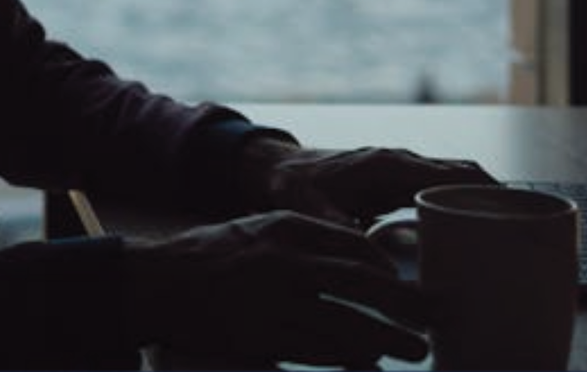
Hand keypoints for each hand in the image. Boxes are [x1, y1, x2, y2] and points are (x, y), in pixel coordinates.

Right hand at [122, 210, 428, 368]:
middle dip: (404, 303)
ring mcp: (273, 300)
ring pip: (345, 323)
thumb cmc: (206, 258)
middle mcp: (283, 261)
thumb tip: (359, 263)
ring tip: (415, 349)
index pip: (352, 245)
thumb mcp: (256, 231)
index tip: (404, 284)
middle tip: (433, 317)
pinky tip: (366, 364)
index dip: (387, 268)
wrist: (153, 283)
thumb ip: (302, 242)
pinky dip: (347, 358)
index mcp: (284, 228)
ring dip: (386, 339)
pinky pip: (317, 350)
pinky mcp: (261, 336)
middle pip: (361, 283)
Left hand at [249, 141, 498, 223]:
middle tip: (527, 225)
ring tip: (512, 230)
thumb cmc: (293, 184)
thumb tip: (358, 248)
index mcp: (388, 165)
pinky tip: (475, 229)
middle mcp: (401, 161)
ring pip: (456, 177)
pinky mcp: (398, 180)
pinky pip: (440, 186)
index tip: (513, 208)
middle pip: (463, 173)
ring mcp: (402, 168)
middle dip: (497, 194)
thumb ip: (333, 224)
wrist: (277, 167)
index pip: (449, 172)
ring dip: (482, 197)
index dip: (484, 189)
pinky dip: (462, 201)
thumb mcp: (307, 206)